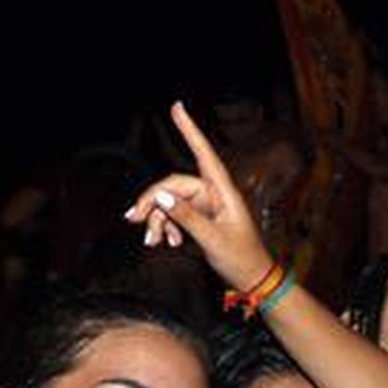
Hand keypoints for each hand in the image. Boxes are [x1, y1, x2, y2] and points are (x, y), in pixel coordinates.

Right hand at [124, 102, 274, 288]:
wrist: (254, 280)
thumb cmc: (242, 259)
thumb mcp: (213, 239)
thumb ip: (186, 217)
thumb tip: (160, 195)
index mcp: (224, 192)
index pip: (204, 154)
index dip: (190, 130)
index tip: (177, 106)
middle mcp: (214, 195)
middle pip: (173, 185)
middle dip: (152, 202)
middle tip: (133, 220)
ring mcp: (206, 206)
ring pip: (170, 202)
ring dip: (157, 220)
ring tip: (152, 242)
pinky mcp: (200, 219)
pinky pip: (175, 215)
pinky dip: (166, 227)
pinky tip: (165, 243)